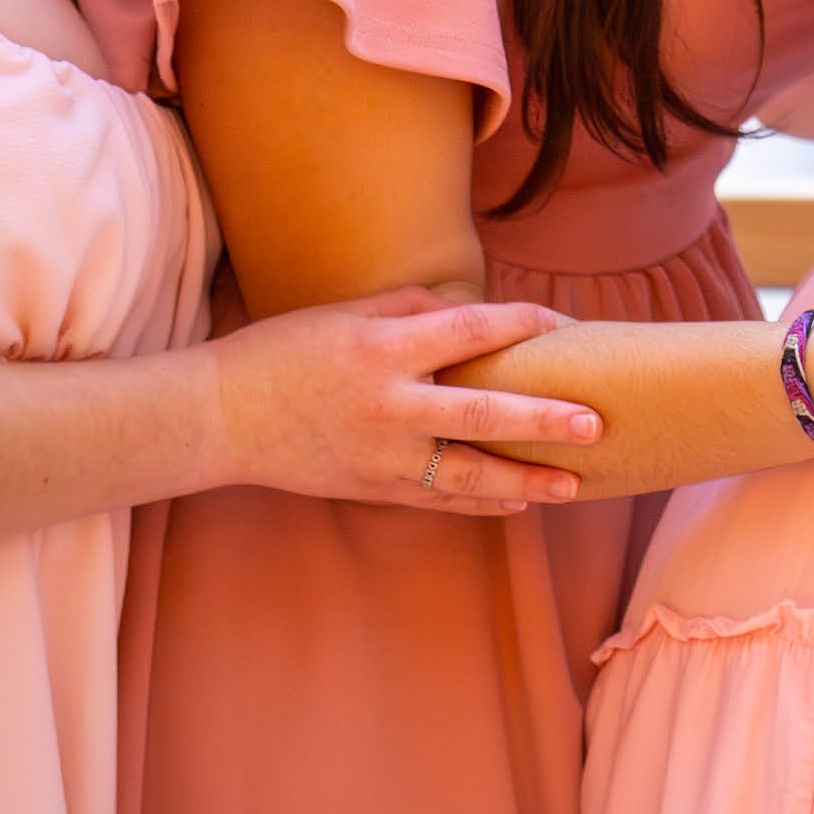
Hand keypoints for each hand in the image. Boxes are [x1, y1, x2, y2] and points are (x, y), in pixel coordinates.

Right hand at [212, 290, 590, 514]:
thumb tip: (472, 311)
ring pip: (466, 474)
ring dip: (524, 480)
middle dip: (544, 421)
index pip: (471, 331)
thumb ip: (411, 308)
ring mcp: (380, 455)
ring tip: (573, 484)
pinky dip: (480, 504)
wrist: (218, 417)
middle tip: (596, 424)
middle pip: (482, 415)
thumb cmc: (280, 354)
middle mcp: (388, 405)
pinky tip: (518, 504)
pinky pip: (437, 499)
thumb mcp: (342, 315)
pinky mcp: (371, 488)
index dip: (523, 324)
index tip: (564, 324)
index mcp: (382, 349)